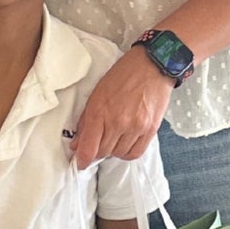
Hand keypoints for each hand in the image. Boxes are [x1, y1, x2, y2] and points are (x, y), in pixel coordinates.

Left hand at [70, 46, 173, 164]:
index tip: (80, 162)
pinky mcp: (150, 130)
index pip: (89, 148)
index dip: (82, 160)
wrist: (151, 66)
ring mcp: (135, 128)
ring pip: (118, 154)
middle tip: (96, 143)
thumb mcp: (97, 93)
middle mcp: (118, 123)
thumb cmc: (123, 76)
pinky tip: (124, 144)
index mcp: (100, 112)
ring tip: (112, 138)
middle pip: (103, 152)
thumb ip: (86, 120)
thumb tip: (77, 142)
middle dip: (96, 151)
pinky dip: (127, 152)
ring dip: (112, 151)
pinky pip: (135, 153)